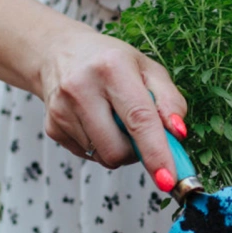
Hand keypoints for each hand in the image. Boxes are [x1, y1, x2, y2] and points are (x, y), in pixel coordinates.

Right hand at [37, 29, 186, 187]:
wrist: (60, 53)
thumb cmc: (112, 62)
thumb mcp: (149, 70)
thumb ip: (171, 101)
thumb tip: (179, 133)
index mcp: (112, 68)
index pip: (139, 119)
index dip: (156, 153)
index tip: (168, 179)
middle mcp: (81, 87)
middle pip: (117, 149)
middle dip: (137, 153)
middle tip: (140, 133)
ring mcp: (61, 109)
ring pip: (104, 157)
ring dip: (119, 149)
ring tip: (115, 120)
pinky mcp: (52, 127)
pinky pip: (88, 156)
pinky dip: (100, 146)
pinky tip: (96, 122)